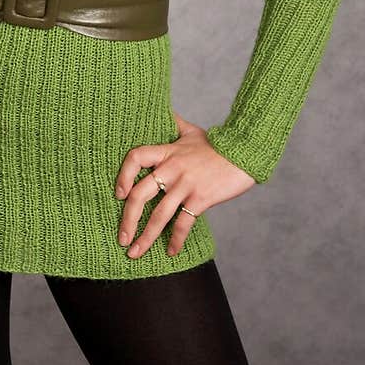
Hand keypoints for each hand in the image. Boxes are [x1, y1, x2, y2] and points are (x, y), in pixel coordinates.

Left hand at [114, 111, 255, 259]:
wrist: (246, 152)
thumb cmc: (218, 144)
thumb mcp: (192, 131)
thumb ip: (174, 124)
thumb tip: (163, 110)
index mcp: (167, 151)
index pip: (135, 157)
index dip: (122, 175)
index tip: (118, 195)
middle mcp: (172, 168)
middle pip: (139, 194)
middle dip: (127, 220)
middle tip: (121, 238)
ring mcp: (186, 184)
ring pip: (158, 215)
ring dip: (145, 237)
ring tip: (135, 253)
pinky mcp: (201, 198)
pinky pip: (183, 223)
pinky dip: (175, 240)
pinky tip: (170, 252)